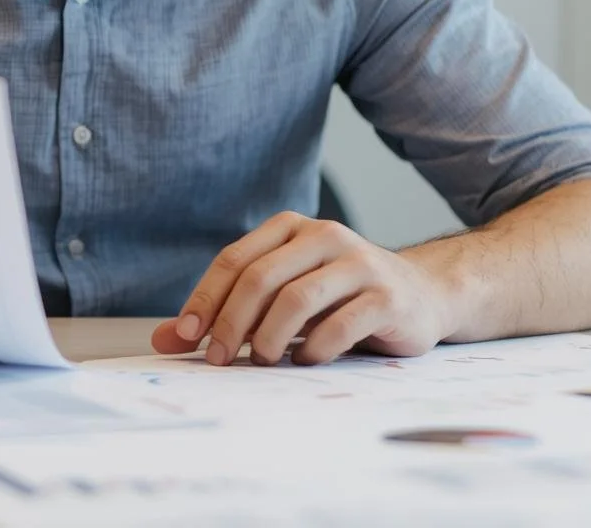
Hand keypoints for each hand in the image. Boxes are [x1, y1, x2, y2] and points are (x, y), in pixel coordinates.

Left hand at [151, 212, 454, 365]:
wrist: (423, 294)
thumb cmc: (341, 297)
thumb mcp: (283, 298)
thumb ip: (228, 313)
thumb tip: (166, 339)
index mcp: (292, 229)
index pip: (234, 260)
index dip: (204, 300)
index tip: (184, 337)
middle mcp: (325, 236)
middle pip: (261, 278)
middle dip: (231, 323)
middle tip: (218, 359)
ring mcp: (360, 263)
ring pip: (298, 298)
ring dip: (270, 338)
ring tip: (263, 361)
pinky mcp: (387, 296)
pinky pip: (340, 325)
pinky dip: (315, 349)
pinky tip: (307, 360)